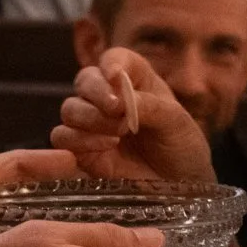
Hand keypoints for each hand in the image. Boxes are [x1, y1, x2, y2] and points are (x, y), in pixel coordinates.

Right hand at [51, 48, 213, 183]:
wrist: (182, 188)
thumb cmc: (182, 147)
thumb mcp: (176, 122)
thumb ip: (150, 107)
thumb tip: (121, 101)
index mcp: (136, 80)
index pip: (115, 59)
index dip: (111, 63)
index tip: (116, 76)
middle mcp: (110, 98)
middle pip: (85, 80)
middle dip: (97, 91)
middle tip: (116, 108)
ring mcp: (94, 124)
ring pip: (70, 108)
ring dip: (90, 117)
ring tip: (118, 133)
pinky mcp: (83, 151)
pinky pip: (64, 137)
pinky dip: (79, 139)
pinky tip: (106, 147)